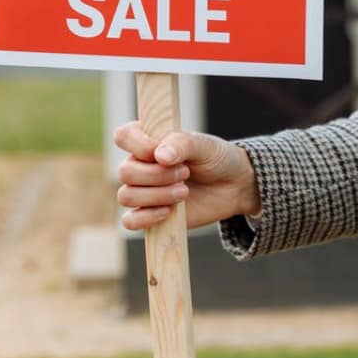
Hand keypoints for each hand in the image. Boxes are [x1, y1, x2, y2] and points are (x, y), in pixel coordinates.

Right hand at [114, 121, 257, 230]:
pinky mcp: (149, 214)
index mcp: (148, 140)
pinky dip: (146, 218)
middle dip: (157, 175)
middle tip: (186, 173)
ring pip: (126, 196)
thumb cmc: (216, 159)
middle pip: (124, 172)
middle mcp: (140, 164)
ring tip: (185, 191)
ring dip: (157, 195)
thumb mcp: (205, 145)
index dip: (140, 146)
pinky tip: (168, 212)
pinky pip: (129, 221)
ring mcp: (142, 190)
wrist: (233, 186)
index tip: (163, 152)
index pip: (123, 136)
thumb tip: (160, 155)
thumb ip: (182, 144)